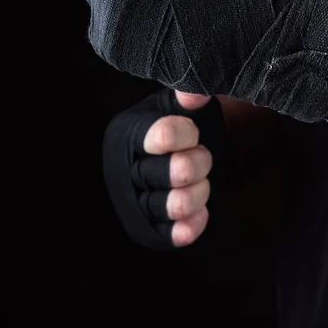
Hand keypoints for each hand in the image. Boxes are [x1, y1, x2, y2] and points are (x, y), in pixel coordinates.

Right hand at [141, 90, 211, 246]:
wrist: (181, 155)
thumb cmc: (180, 125)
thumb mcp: (180, 105)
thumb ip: (188, 96)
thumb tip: (194, 92)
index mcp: (128, 133)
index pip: (162, 135)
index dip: (187, 133)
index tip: (194, 131)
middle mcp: (125, 170)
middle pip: (175, 172)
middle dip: (199, 162)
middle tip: (203, 155)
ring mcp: (135, 203)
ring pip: (175, 204)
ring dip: (199, 192)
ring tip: (202, 181)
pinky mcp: (150, 229)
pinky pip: (173, 234)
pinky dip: (192, 224)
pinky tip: (201, 212)